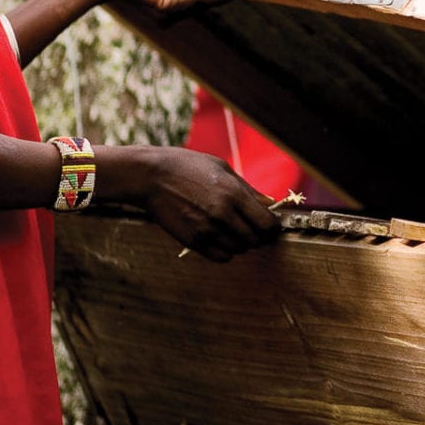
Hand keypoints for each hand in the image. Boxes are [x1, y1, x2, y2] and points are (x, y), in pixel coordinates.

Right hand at [139, 147, 279, 261]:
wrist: (151, 176)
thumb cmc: (188, 167)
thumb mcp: (223, 169)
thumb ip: (248, 189)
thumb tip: (270, 203)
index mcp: (233, 193)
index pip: (267, 223)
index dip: (273, 227)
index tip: (271, 225)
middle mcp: (222, 214)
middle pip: (255, 240)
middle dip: (260, 236)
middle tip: (254, 228)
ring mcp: (206, 229)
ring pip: (239, 250)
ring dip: (242, 243)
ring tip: (235, 230)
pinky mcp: (192, 241)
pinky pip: (222, 257)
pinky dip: (227, 251)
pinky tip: (222, 238)